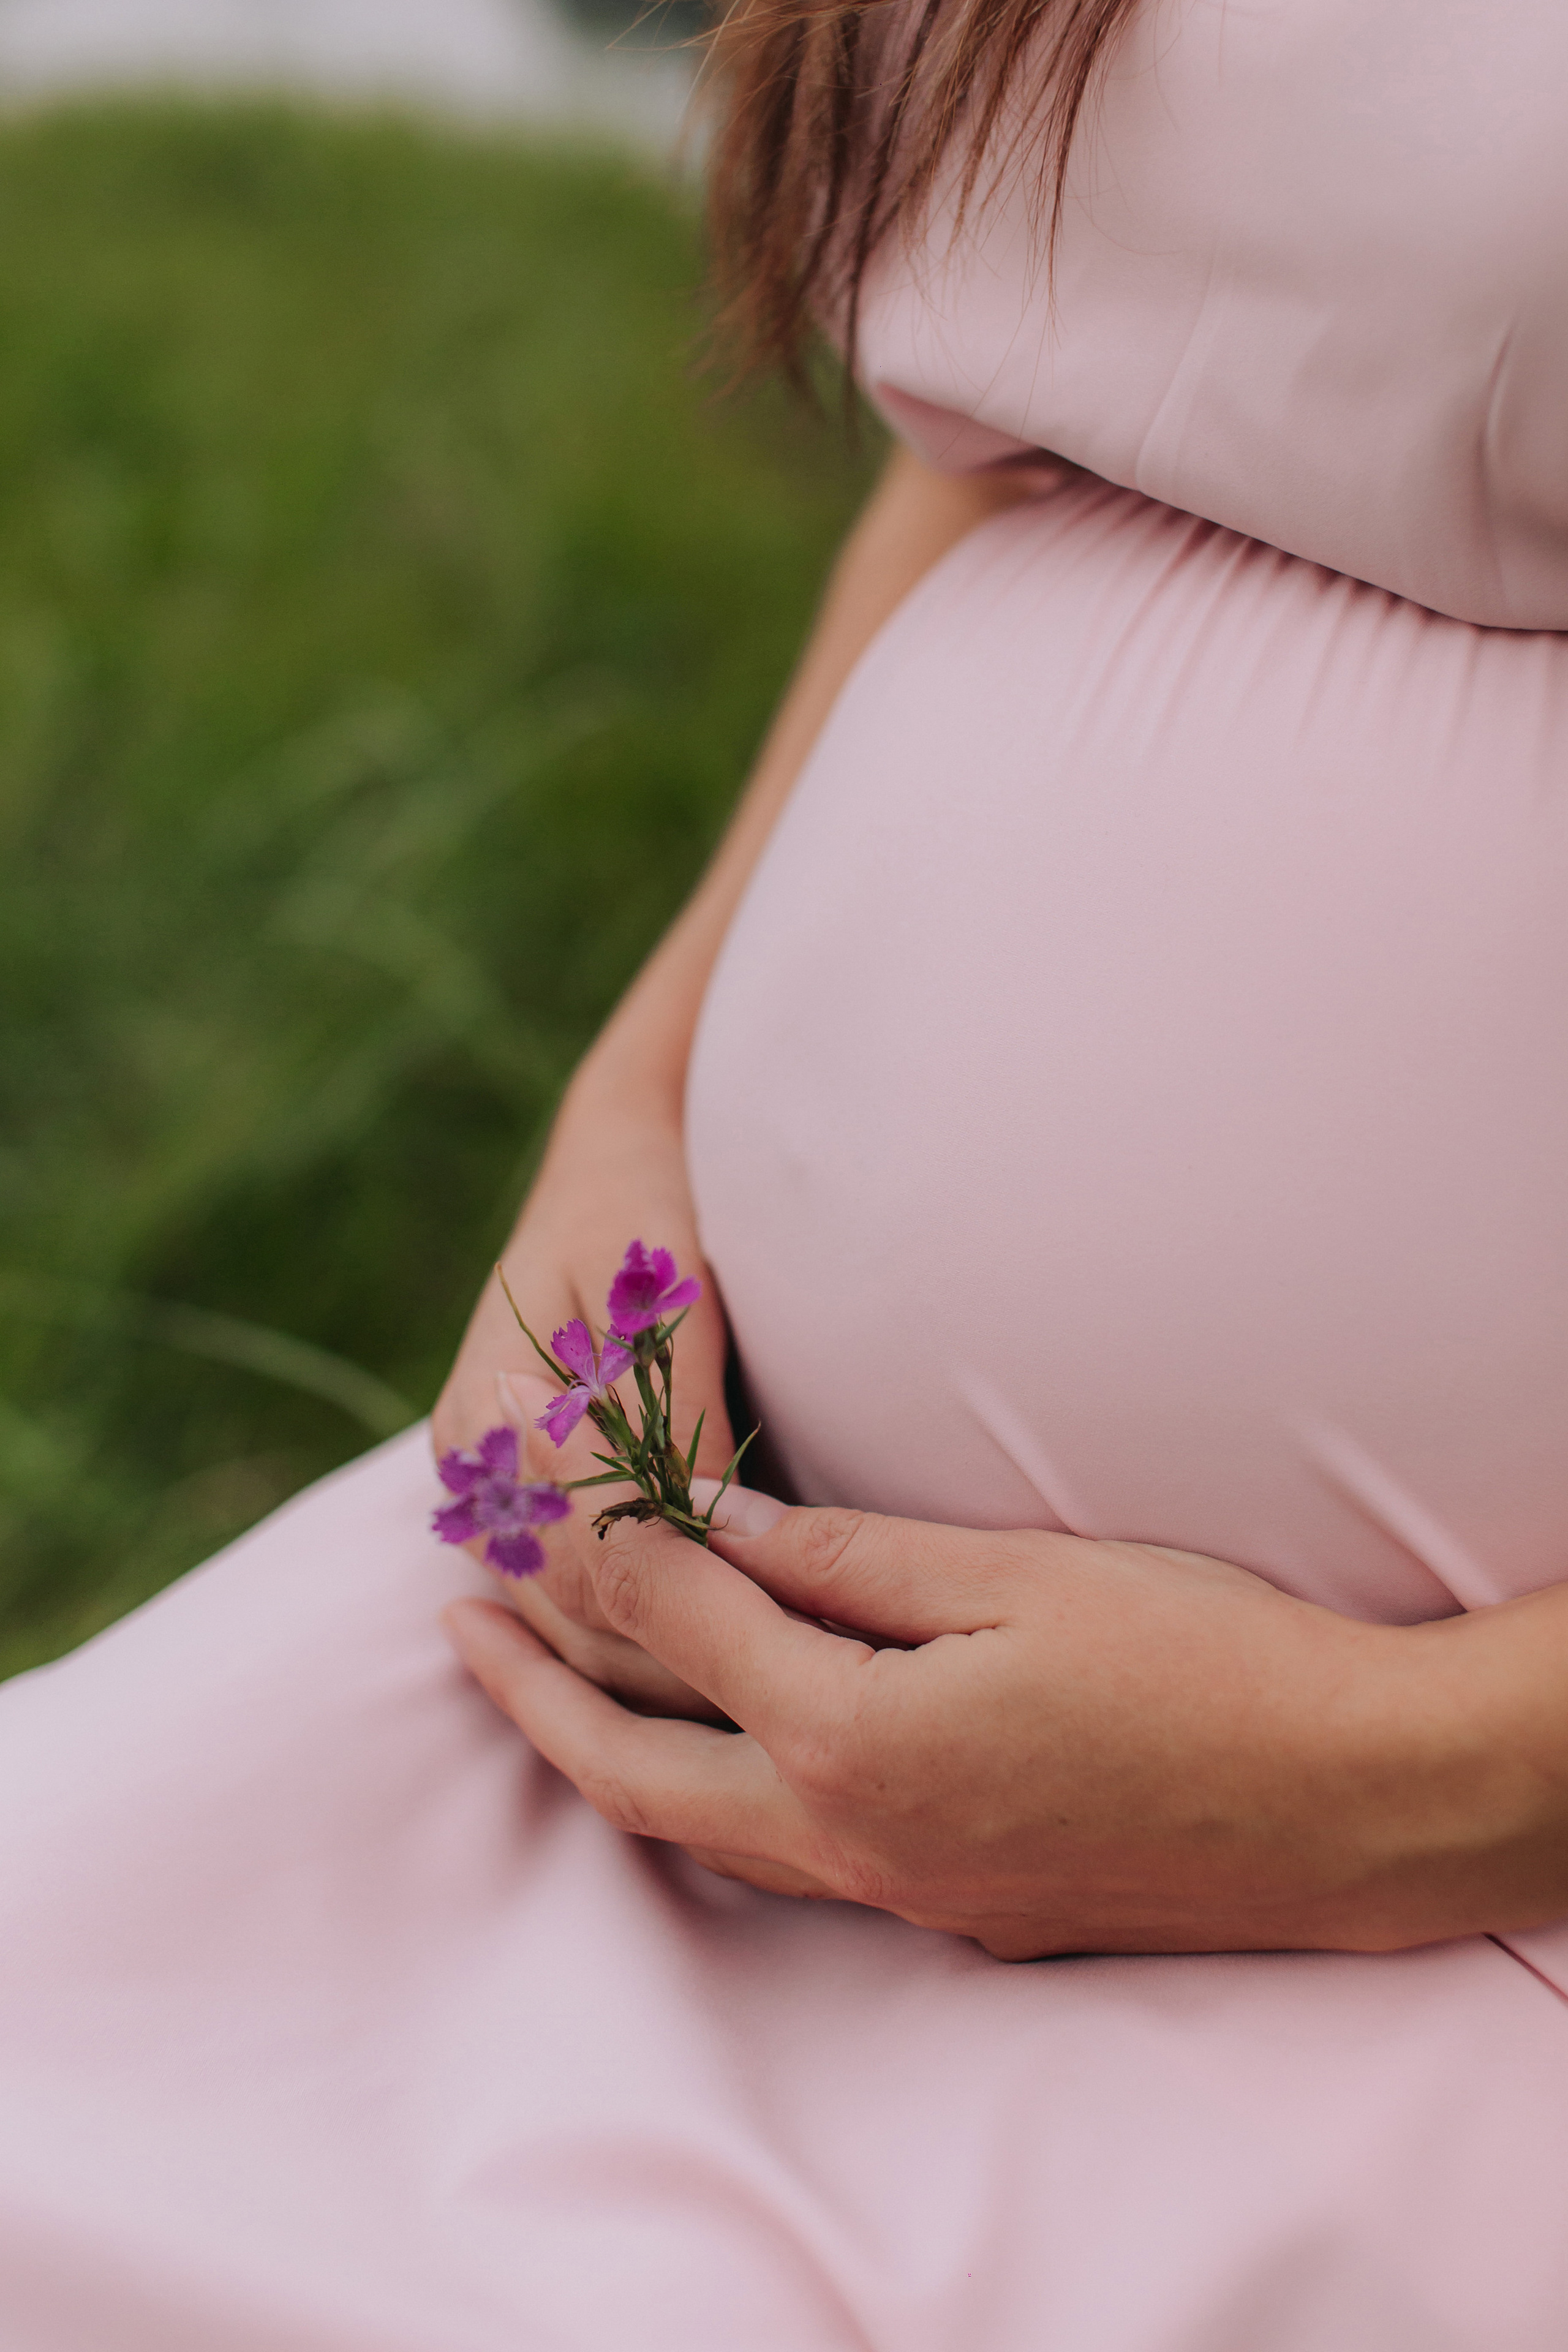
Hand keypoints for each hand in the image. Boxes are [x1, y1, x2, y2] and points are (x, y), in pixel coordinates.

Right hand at [431, 1082, 735, 1720]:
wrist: (621, 1159)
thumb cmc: (652, 1211)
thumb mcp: (664, 1286)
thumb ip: (669, 1400)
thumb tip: (699, 1512)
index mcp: (493, 1413)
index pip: (579, 1558)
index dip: (677, 1612)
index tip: (780, 1648)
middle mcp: (479, 1468)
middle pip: (572, 1616)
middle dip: (676, 1672)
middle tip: (798, 1721)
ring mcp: (495, 1495)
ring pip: (572, 1633)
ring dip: (662, 1678)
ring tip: (777, 1721)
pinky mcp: (529, 1508)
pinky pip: (577, 1609)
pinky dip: (646, 1650)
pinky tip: (733, 1684)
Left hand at [442, 1499, 1517, 1958]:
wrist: (1344, 1801)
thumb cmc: (1193, 1659)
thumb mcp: (1014, 1573)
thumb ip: (844, 1558)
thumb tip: (714, 1520)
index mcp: (854, 1742)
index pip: (681, 1631)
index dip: (614, 1548)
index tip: (559, 1486)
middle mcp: (852, 1840)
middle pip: (636, 1772)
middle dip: (530, 1698)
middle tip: (456, 1626)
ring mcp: (902, 1894)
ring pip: (701, 1832)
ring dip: (606, 1756)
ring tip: (544, 1688)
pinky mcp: (954, 1911)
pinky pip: (783, 1859)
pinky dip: (711, 1796)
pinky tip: (715, 1749)